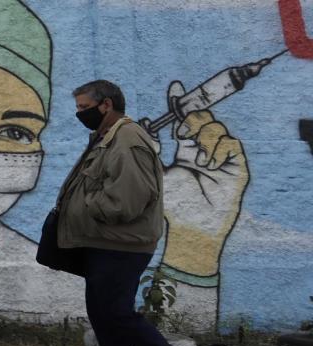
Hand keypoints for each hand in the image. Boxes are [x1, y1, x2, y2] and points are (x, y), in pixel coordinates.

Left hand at [161, 81, 248, 276]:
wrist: (193, 227)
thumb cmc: (175, 206)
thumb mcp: (157, 174)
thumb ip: (149, 153)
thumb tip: (139, 129)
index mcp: (184, 151)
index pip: (184, 121)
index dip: (181, 104)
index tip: (174, 89)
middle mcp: (202, 150)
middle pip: (202, 118)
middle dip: (192, 118)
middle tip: (181, 132)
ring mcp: (219, 156)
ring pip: (215, 127)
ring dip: (204, 139)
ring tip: (197, 162)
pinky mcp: (235, 165)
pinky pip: (231, 142)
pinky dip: (218, 148)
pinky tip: (210, 165)